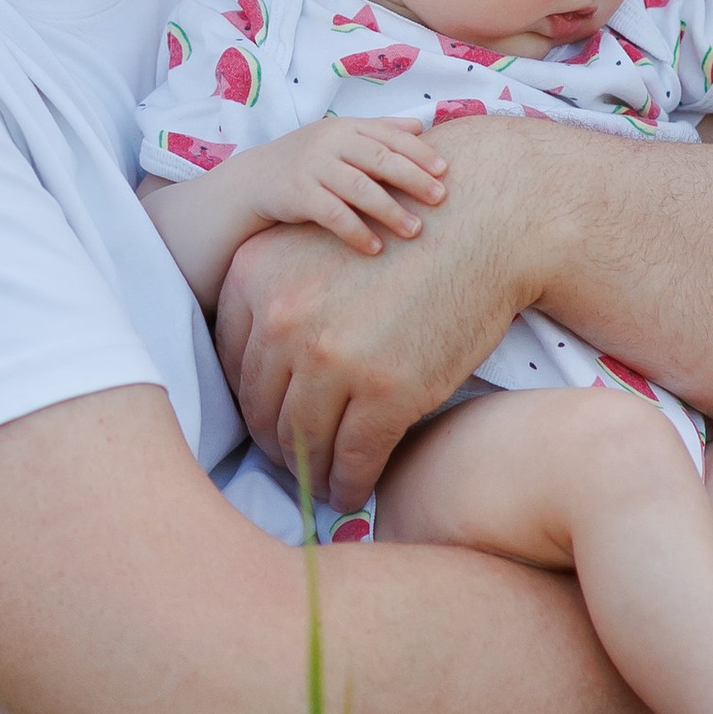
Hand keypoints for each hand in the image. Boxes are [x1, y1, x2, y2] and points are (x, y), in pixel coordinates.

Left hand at [213, 118, 540, 500]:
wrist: (482, 221)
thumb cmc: (405, 233)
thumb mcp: (316, 242)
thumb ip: (278, 292)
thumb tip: (260, 368)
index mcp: (255, 275)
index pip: (230, 361)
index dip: (250, 400)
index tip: (266, 419)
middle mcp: (283, 317)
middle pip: (260, 406)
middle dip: (275, 443)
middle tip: (291, 462)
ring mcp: (333, 358)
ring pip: (301, 441)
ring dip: (308, 473)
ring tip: (319, 484)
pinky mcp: (386, 393)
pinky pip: (352, 459)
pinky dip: (348, 485)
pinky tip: (352, 492)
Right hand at [244, 117, 449, 258]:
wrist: (256, 178)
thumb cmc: (310, 158)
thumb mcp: (341, 136)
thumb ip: (379, 130)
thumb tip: (422, 127)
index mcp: (347, 126)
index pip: (389, 136)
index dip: (419, 153)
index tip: (445, 171)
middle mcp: (330, 142)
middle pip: (380, 159)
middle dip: (413, 179)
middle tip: (440, 199)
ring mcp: (313, 167)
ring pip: (359, 188)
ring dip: (390, 211)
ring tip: (415, 230)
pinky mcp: (298, 194)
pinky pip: (333, 215)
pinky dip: (356, 232)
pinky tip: (376, 248)